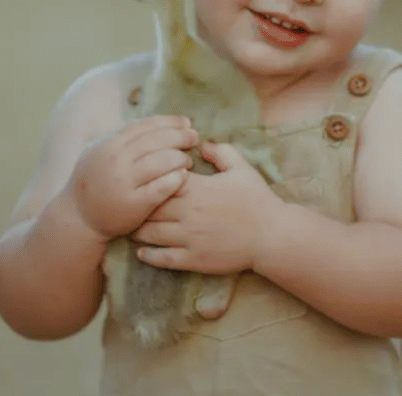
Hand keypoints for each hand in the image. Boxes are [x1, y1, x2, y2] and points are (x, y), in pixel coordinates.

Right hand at [63, 115, 196, 242]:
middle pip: (155, 142)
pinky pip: (160, 188)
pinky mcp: (134, 204)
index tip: (185, 122)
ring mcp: (124, 183)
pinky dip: (175, 180)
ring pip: (160, 163)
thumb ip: (120, 137)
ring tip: (187, 160)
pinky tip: (184, 176)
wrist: (79, 216)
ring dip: (179, 158)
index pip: (143, 127)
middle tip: (193, 137)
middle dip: (179, 137)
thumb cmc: (94, 180)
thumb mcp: (97, 152)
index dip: (167, 122)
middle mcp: (115, 161)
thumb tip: (152, 122)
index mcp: (108, 145)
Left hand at [132, 141, 281, 274]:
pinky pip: (163, 258)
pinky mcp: (194, 258)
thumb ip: (220, 151)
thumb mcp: (241, 168)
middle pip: (148, 207)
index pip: (158, 181)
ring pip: (150, 233)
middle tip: (128, 206)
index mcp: (196, 188)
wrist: (273, 236)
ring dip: (138, 230)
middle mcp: (188, 212)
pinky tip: (141, 252)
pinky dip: (149, 255)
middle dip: (137, 206)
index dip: (147, 181)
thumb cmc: (257, 200)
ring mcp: (189, 237)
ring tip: (131, 226)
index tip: (140, 182)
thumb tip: (201, 143)